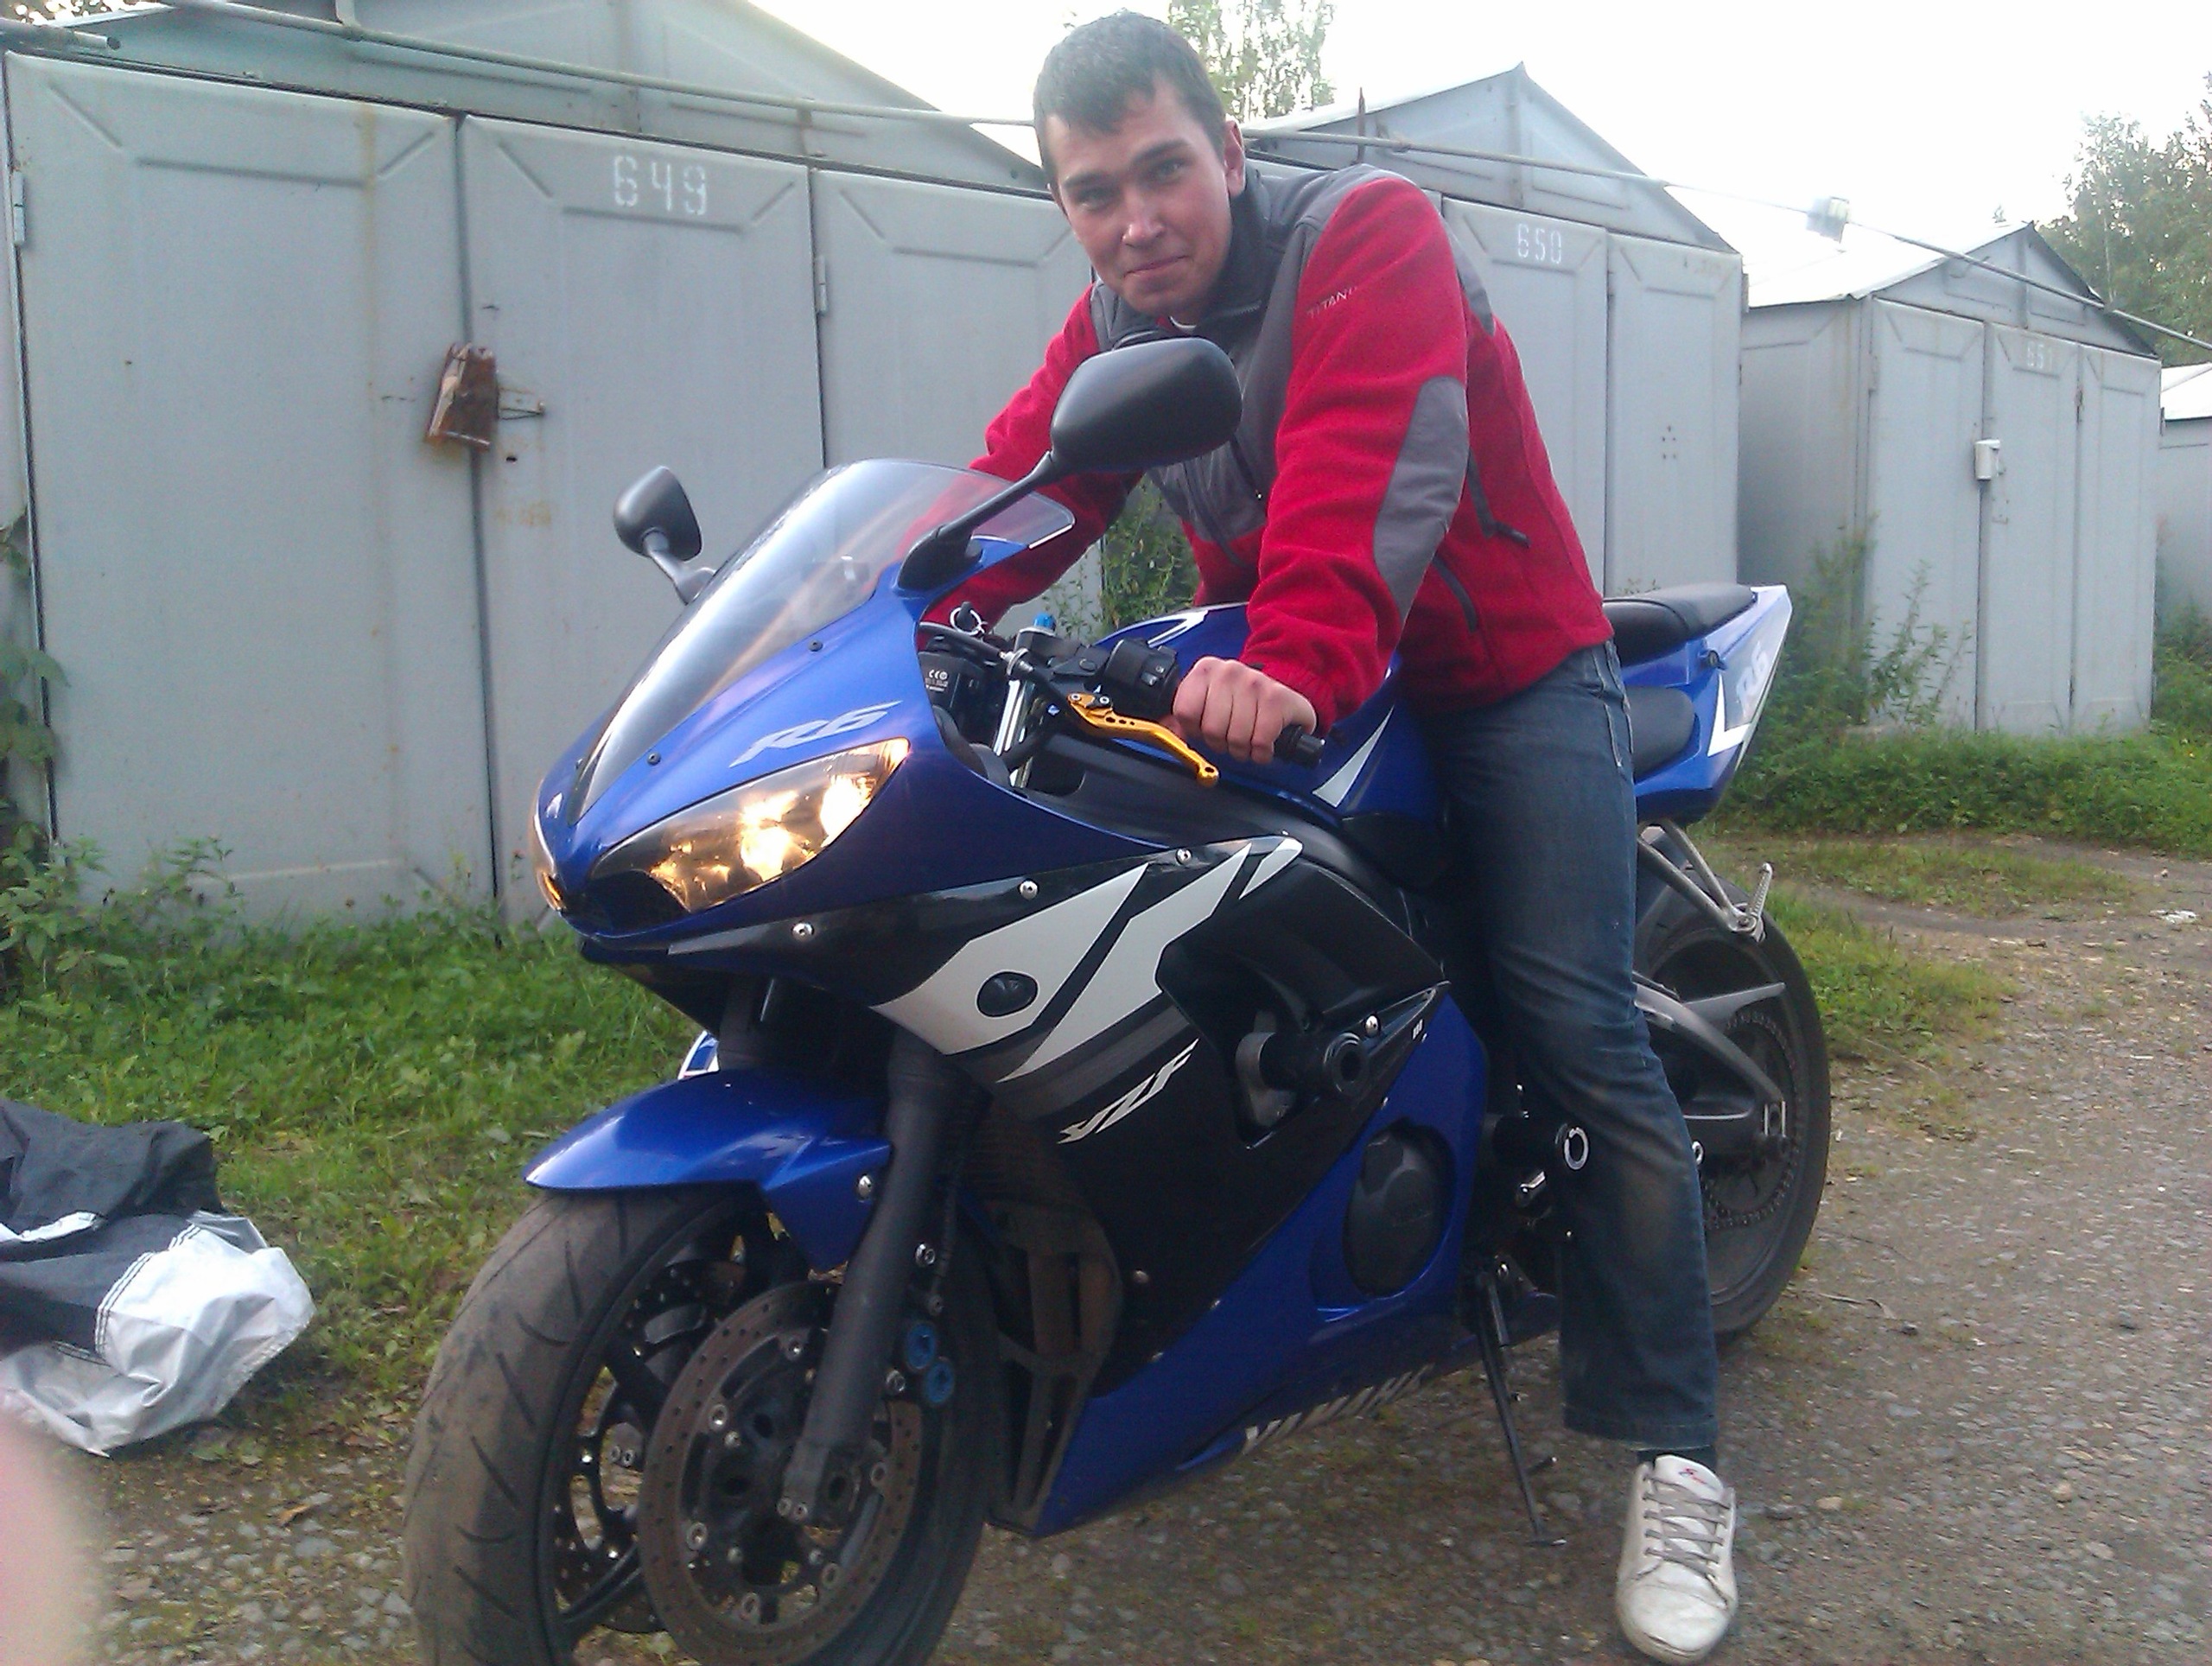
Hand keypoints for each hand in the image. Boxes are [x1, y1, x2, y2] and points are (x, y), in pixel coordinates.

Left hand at [1169, 657, 1318, 765]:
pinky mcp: (1277, 698)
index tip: (1205, 727)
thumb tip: (1168, 730)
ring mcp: (1254, 682)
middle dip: (1221, 743)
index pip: (1184, 711)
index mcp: (1206, 670)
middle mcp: (1229, 671)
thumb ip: (1184, 716)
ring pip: (1235, 737)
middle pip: (1210, 728)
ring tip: (1248, 740)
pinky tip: (1263, 744)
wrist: (1285, 700)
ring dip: (1242, 750)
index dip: (1194, 729)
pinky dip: (1261, 752)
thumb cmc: (1243, 703)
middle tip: (1231, 736)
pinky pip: (1260, 741)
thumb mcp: (1209, 703)